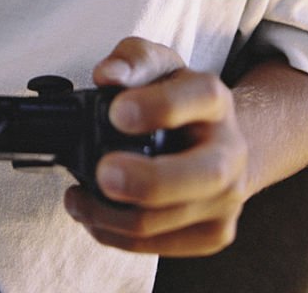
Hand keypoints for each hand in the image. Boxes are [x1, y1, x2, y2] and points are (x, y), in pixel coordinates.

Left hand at [64, 37, 247, 256]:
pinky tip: (94, 216)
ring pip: (170, 219)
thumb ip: (131, 60)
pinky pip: (160, 246)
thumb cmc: (173, 98)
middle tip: (102, 173)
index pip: (201, 97)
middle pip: (205, 174)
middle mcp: (231, 151)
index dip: (159, 106)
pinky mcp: (213, 233)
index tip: (115, 112)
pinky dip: (118, 235)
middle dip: (149, 180)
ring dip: (112, 214)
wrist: (214, 140)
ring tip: (77, 198)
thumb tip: (107, 76)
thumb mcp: (154, 65)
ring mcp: (227, 198)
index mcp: (215, 100)